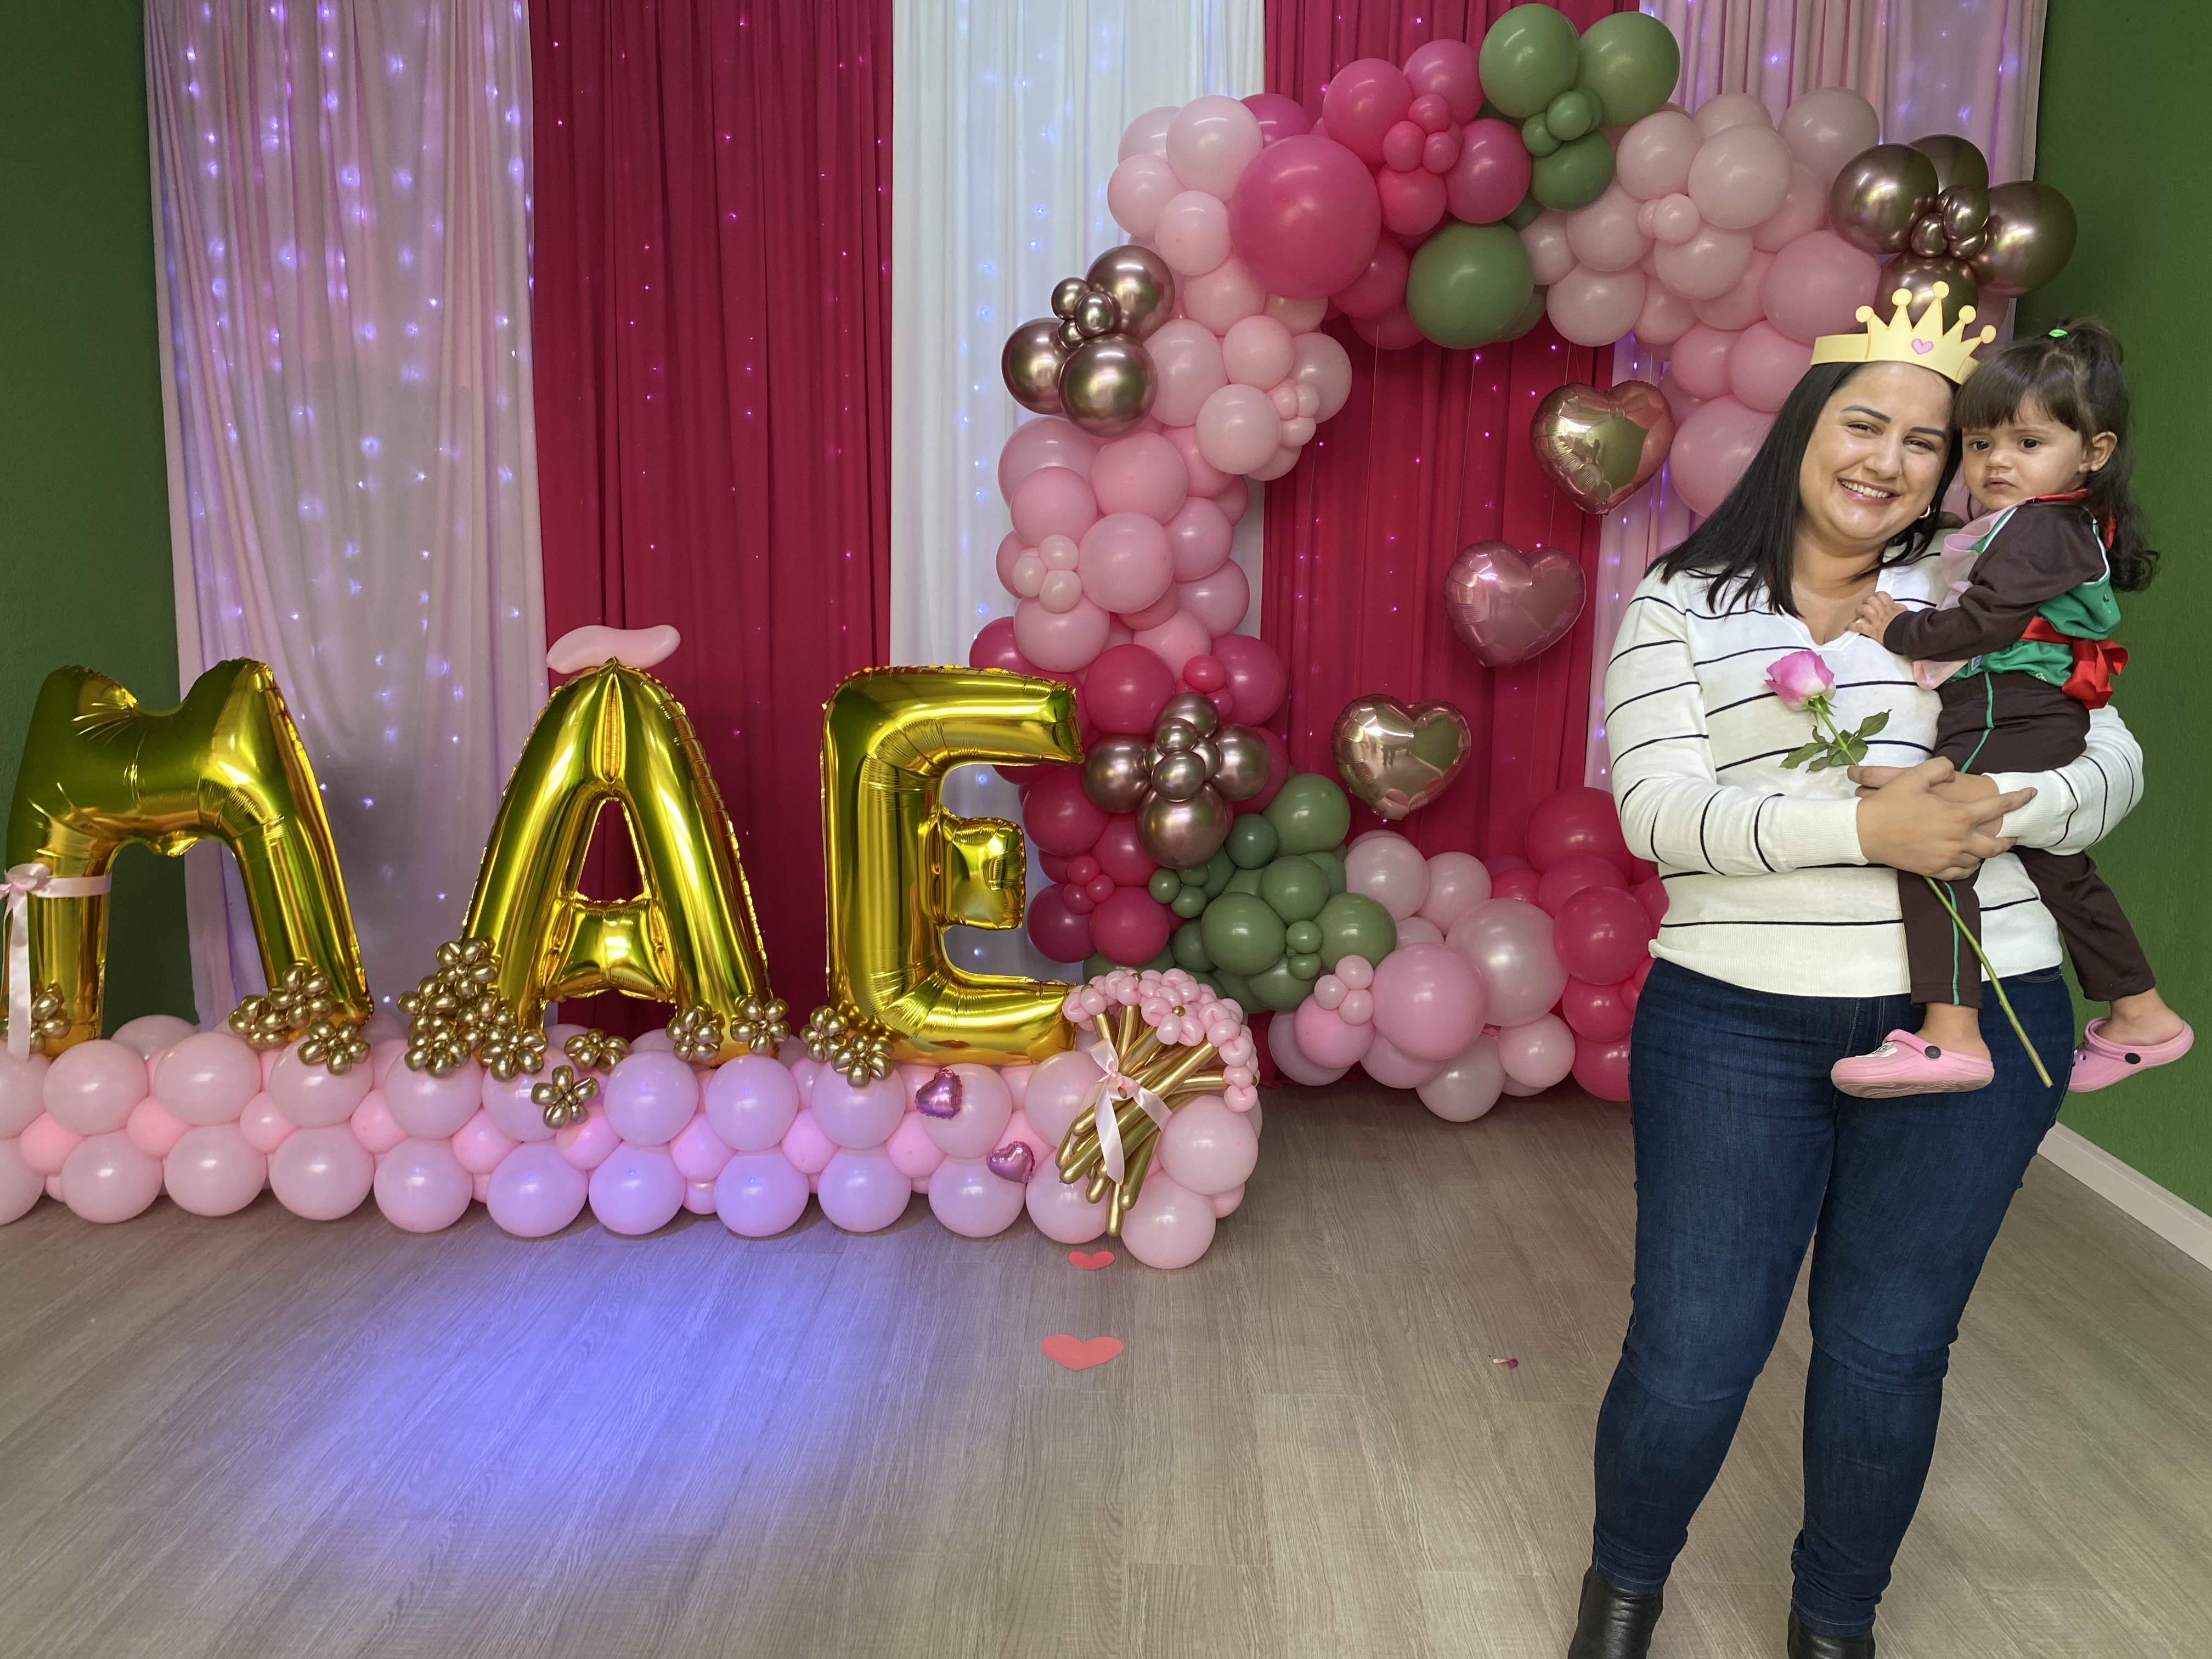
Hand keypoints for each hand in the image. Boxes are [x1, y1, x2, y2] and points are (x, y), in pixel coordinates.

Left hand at [1850, 590, 1903, 640]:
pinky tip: (1848, 626)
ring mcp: (1877, 621)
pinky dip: (1852, 626)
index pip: (1881, 595)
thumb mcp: (1906, 613)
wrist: (1908, 635)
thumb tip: (1898, 606)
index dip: (1876, 596)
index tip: (1874, 599)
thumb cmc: (1908, 625)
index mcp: (1891, 607)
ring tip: (1859, 614)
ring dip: (1859, 610)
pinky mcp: (1872, 631)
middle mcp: (1882, 612)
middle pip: (1870, 599)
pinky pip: (1859, 626)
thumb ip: (1900, 608)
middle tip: (1865, 606)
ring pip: (1865, 609)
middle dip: (1865, 601)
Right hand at [1853, 758, 2034, 879]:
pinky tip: (1968, 861)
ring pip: (1980, 860)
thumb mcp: (1914, 776)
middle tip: (2012, 833)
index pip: (1998, 807)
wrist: (1864, 831)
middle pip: (1996, 844)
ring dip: (1987, 852)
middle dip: (2009, 838)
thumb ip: (1941, 768)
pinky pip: (1962, 873)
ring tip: (1987, 846)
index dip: (2018, 799)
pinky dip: (1970, 867)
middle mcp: (1959, 840)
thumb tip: (1954, 772)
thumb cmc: (1889, 803)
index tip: (2031, 794)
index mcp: (1958, 816)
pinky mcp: (1935, 870)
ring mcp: (1947, 858)